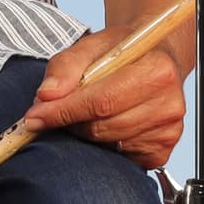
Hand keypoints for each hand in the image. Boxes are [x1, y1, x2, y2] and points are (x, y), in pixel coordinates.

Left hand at [23, 24, 186, 169]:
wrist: (153, 57)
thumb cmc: (122, 52)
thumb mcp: (91, 46)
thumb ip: (65, 67)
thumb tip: (46, 95)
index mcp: (156, 70)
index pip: (101, 101)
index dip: (63, 111)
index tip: (34, 117)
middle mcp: (169, 103)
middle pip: (102, 126)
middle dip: (69, 122)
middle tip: (50, 112)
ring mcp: (168, 132)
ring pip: (107, 144)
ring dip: (84, 133)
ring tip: (81, 113)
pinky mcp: (161, 152)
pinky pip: (118, 157)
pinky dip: (102, 144)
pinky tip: (104, 123)